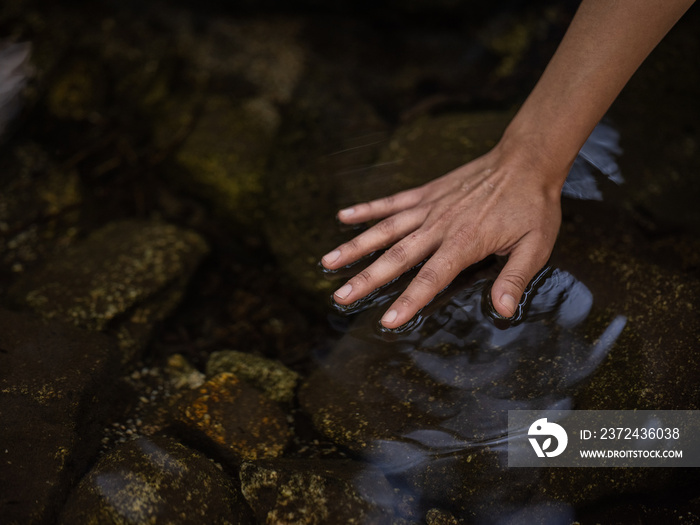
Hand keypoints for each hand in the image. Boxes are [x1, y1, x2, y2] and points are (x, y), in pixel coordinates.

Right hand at [321, 142, 564, 328]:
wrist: (526, 160)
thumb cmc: (532, 206)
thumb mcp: (535, 246)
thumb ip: (515, 278)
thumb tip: (502, 311)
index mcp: (464, 243)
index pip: (430, 278)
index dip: (408, 301)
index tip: (387, 321)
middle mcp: (439, 226)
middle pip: (396, 257)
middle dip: (366, 279)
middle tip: (340, 297)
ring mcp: (429, 207)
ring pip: (385, 230)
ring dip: (355, 246)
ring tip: (328, 261)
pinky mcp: (426, 192)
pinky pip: (391, 202)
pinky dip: (367, 209)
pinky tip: (343, 215)